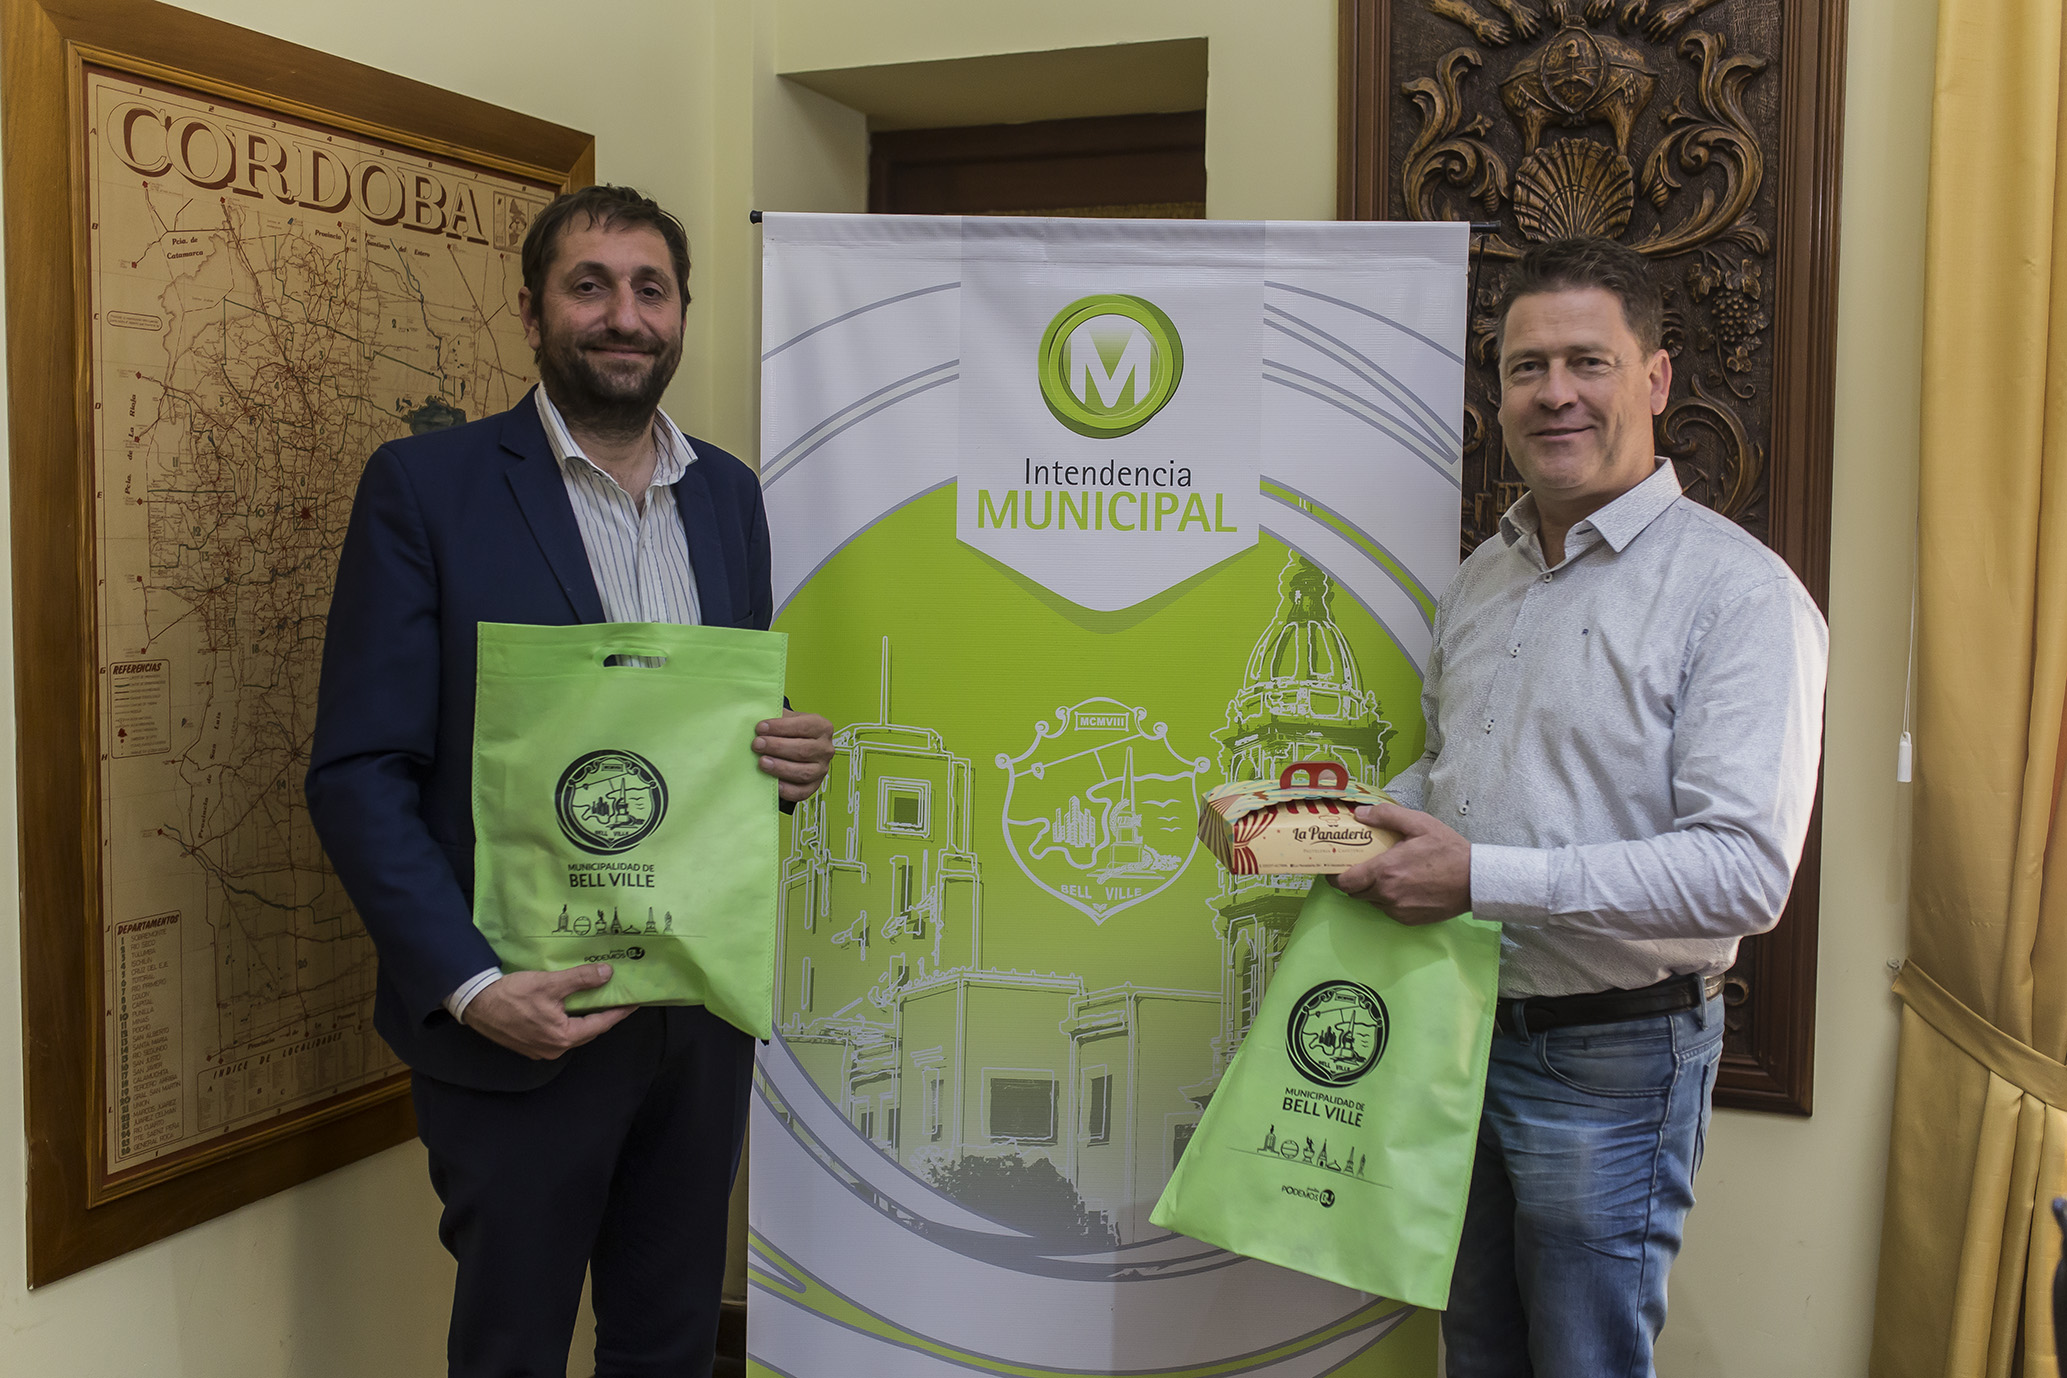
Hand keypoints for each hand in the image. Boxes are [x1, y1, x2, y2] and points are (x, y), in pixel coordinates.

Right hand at [463, 965, 636, 1059]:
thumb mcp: (550, 983)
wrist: (476, 1003)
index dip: (618, 1012)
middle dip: (604, 1016)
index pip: (600, 1024)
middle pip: (587, 1032)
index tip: (634, 1003)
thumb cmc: (512, 994)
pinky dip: (568, 1022)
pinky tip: (570, 1009)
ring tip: (598, 1002)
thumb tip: (607, 974)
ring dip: (585, 1020)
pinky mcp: (528, 1045)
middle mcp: (554, 1049)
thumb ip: (581, 979)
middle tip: (618, 1000)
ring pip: (572, 1034)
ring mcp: (540, 1050)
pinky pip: (557, 1035)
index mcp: (563, 1037)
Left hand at [755, 711, 834, 802]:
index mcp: (822, 727)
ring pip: (803, 772)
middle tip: (757, 745)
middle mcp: (825, 749)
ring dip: (780, 767)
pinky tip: (774, 784)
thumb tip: (756, 718)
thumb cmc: (790, 732)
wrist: (797, 746)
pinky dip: (787, 789)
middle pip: (803, 750)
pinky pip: (802, 792)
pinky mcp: (814, 786)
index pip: (804, 726)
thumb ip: (776, 717)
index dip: (781, 727)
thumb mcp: (787, 719)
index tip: (760, 727)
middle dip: (777, 747)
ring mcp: (821, 769)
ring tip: (762, 762)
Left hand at [1328, 802, 1472, 925]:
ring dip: (1372, 890)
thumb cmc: (1448, 850)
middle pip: (1355, 893)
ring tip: (1386, 874)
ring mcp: (1398, 910)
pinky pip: (1388, 910)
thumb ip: (1387, 815)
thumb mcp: (1419, 824)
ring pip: (1371, 902)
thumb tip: (1360, 813)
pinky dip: (1389, 900)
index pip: (1344, 882)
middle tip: (1362, 866)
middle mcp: (1387, 895)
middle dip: (1354, 880)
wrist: (1475, 880)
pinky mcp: (1409, 920)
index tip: (1334, 867)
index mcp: (1384, 871)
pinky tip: (1403, 886)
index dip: (1334, 876)